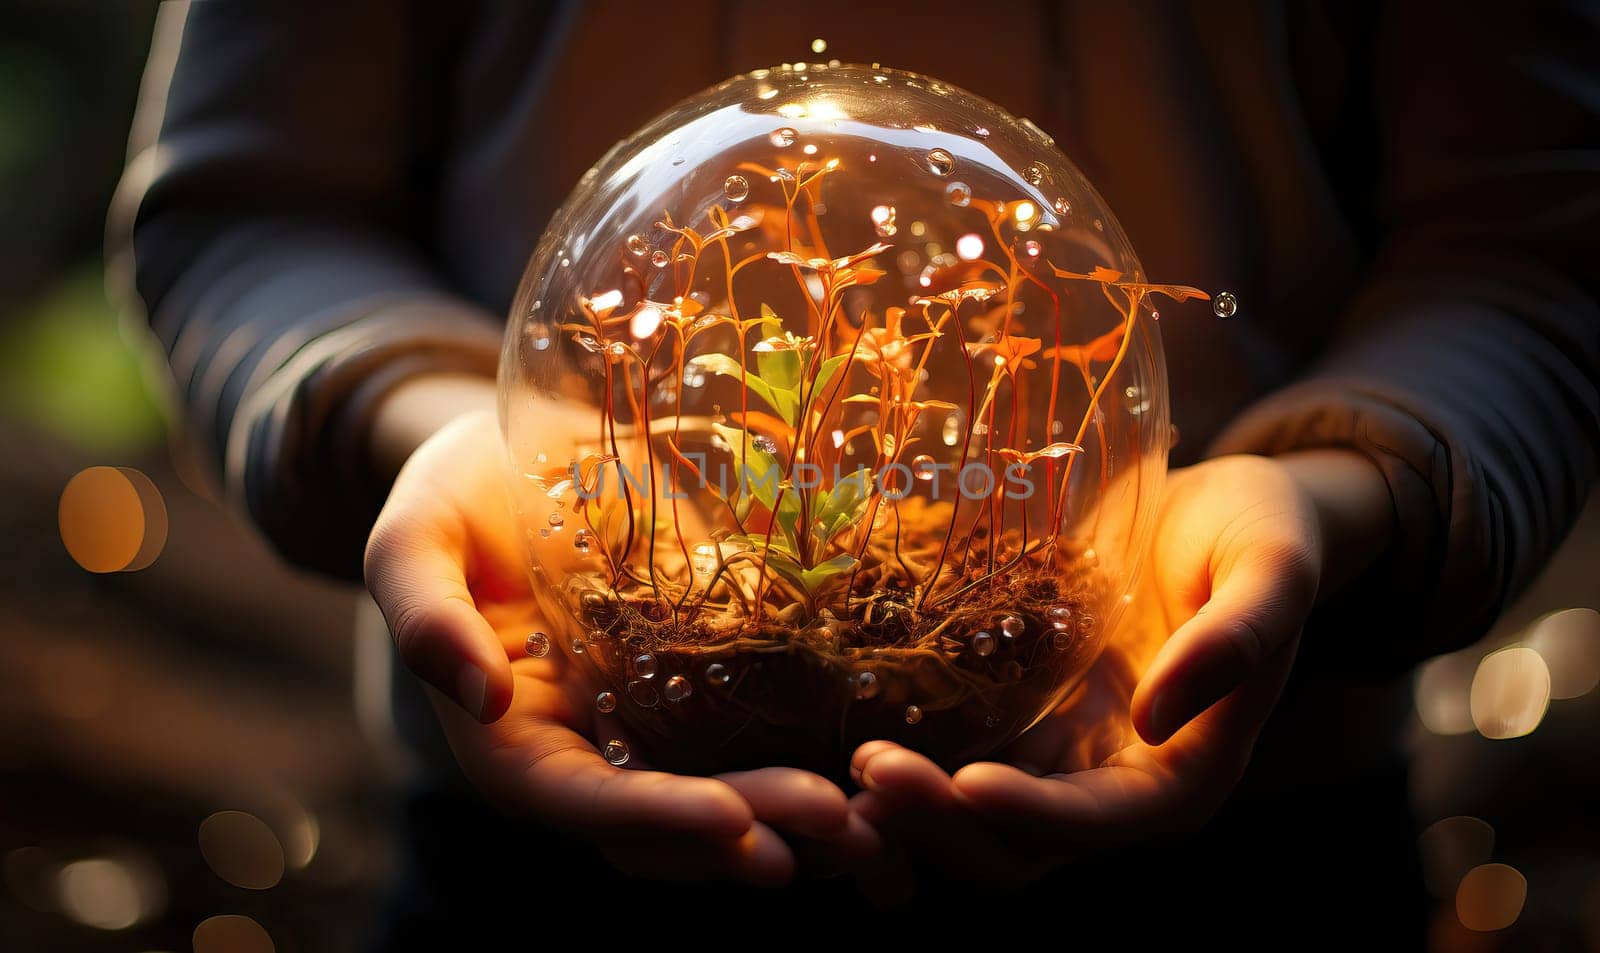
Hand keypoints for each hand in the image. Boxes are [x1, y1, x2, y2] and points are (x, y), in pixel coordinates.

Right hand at [364, 392, 876, 883]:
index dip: (655, 819)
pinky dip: (817, 755)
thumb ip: (425, 613)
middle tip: (843, 824)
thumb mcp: (415, 536)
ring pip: (726, 799)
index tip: (731, 820)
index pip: (580, 804)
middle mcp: (587, 752)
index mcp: (510, 742)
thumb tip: (481, 696)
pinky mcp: (704, 681)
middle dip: (753, 830)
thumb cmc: (452, 493)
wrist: (519, 449)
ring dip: (800, 818)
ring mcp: (650, 724)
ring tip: (881, 822)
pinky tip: (892, 755)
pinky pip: (761, 735)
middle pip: (669, 822)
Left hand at [848, 452, 1391, 896]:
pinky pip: (947, 753)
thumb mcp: (1272, 566)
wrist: (1218, 507)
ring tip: (836, 772)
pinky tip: (838, 727)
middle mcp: (1112, 781)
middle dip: (944, 823)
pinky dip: (900, 758)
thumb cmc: (1262, 531)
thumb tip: (1160, 716)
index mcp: (1183, 771)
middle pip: (1017, 843)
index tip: (968, 784)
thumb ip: (1238, 636)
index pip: (1103, 820)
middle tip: (871, 769)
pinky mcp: (1013, 712)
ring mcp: (1055, 751)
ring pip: (967, 816)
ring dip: (905, 810)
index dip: (1035, 813)